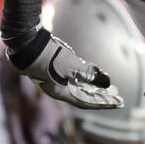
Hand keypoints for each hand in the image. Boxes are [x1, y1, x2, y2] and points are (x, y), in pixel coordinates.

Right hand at [6, 26, 123, 110]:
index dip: (103, 102)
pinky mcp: (54, 66)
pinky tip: (94, 74)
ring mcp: (55, 77)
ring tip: (108, 86)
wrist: (26, 41)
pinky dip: (85, 76)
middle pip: (84, 95)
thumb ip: (89, 74)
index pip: (86, 102)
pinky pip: (74, 75)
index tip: (118, 102)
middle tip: (117, 95)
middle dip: (101, 96)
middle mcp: (58, 88)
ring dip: (94, 86)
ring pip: (79, 85)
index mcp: (60, 93)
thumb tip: (107, 82)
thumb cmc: (47, 56)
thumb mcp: (71, 66)